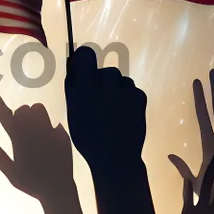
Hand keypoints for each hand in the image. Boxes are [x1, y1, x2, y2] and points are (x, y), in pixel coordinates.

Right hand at [0, 80, 75, 202]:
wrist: (59, 191)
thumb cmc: (30, 183)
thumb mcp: (8, 170)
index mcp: (16, 139)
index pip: (1, 111)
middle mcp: (32, 131)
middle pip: (23, 108)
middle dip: (21, 115)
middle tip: (24, 134)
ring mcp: (48, 131)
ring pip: (39, 108)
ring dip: (36, 116)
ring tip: (37, 135)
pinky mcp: (61, 134)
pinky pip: (54, 122)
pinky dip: (51, 130)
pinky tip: (51, 147)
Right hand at [64, 46, 145, 170]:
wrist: (116, 157)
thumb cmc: (88, 137)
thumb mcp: (73, 113)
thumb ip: (74, 89)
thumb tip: (75, 70)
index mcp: (85, 88)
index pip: (86, 55)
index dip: (85, 58)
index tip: (85, 65)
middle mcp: (106, 85)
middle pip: (106, 71)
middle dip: (103, 81)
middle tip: (101, 98)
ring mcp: (125, 91)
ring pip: (122, 80)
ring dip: (117, 89)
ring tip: (114, 108)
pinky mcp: (140, 97)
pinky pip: (133, 90)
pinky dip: (129, 98)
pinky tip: (125, 112)